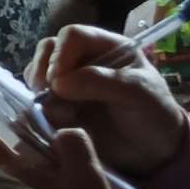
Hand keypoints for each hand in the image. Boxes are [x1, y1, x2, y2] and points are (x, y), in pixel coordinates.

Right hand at [25, 24, 187, 176]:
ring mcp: (69, 81)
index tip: (58, 81)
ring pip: (37, 71)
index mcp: (107, 47)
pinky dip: (37, 106)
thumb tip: (58, 83)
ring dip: (39, 89)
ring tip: (56, 111)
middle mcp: (84, 59)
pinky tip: (54, 119)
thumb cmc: (152, 115)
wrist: (151, 152)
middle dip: (43, 70)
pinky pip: (36, 97)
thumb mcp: (137, 94)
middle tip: (45, 93)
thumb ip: (100, 82)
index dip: (61, 54)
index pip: (74, 36)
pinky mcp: (59, 104)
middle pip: (49, 49)